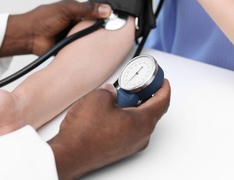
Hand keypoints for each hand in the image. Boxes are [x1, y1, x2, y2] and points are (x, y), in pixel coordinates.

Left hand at [0, 0, 111, 56]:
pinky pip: (81, 50)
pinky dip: (85, 51)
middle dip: (101, 31)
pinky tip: (91, 52)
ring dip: (93, 41)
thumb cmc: (42, 19)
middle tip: (112, 34)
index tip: (115, 20)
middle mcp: (76, 23)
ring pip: (89, 39)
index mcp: (76, 11)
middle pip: (94, 27)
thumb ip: (86, 9)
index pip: (95, 13)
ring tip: (104, 44)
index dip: (104, 16)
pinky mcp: (70, 48)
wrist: (29, 36)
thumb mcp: (67, 9)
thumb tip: (105, 9)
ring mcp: (73, 36)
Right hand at [48, 79, 170, 179]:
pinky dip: (124, 117)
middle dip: (145, 95)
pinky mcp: (119, 149)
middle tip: (136, 84)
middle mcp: (141, 137)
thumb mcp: (99, 97)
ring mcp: (130, 145)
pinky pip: (128, 129)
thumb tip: (111, 92)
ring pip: (138, 121)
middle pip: (151, 111)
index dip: (163, 87)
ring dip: (132, 106)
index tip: (162, 80)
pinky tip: (109, 111)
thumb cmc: (85, 132)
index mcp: (142, 123)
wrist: (70, 154)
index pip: (162, 102)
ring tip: (117, 96)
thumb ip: (111, 90)